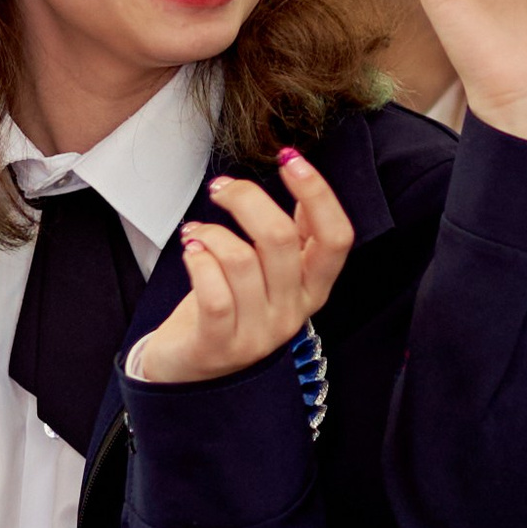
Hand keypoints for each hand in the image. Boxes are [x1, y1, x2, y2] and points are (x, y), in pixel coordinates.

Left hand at [129, 151, 351, 388]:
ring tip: (196, 232)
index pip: (336, 238)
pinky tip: (191, 250)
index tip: (290, 158)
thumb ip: (291, 234)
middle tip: (220, 188)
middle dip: (246, 199)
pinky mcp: (219, 345)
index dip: (318, 193)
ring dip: (212, 232)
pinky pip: (213, 293)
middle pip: (281, 240)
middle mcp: (293, 312)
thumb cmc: (230, 307)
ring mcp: (258, 333)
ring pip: (241, 260)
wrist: (190, 369)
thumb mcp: (270, 272)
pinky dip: (198, 260)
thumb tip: (303, 176)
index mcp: (313, 288)